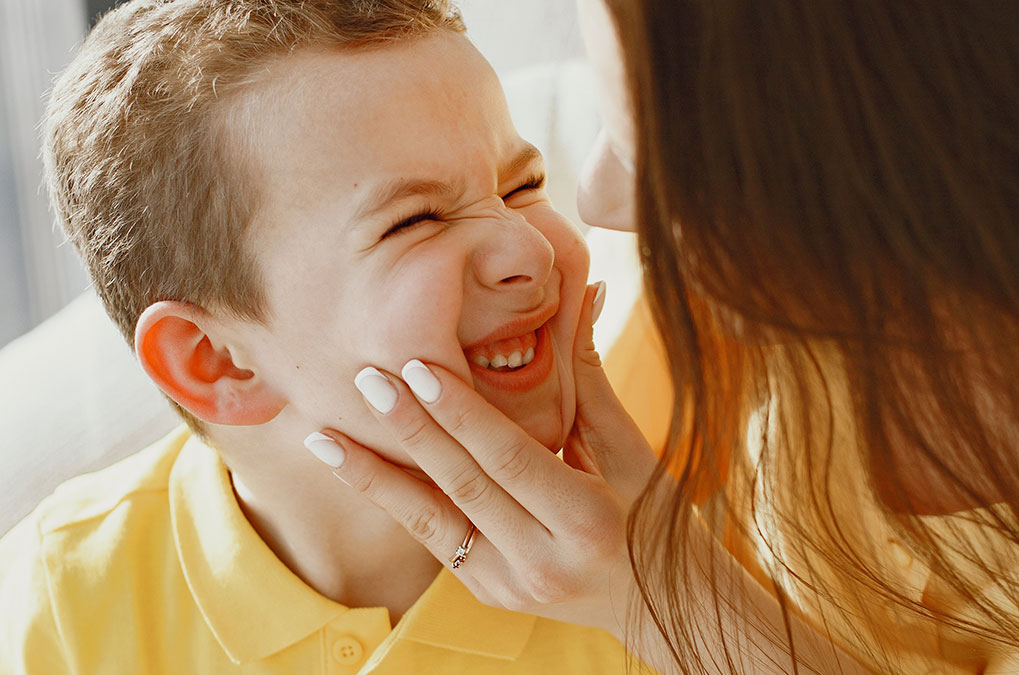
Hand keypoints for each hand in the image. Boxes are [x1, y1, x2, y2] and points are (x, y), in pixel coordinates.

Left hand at [309, 282, 659, 635]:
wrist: (660, 602)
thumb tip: (584, 291)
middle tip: (364, 381)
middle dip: (408, 432)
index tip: (417, 367)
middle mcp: (541, 562)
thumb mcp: (630, 450)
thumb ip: (590, 376)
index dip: (460, 413)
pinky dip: (397, 500)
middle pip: (461, 487)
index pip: (507, 458)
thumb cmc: (655, 515)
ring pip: (430, 523)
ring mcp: (510, 586)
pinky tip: (357, 468)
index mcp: (585, 521)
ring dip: (373, 477)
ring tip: (324, 438)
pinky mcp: (489, 593)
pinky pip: (435, 539)